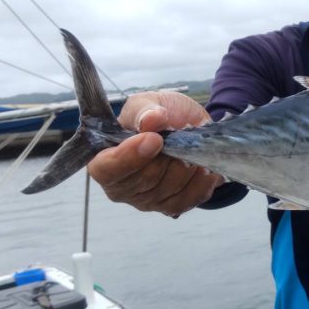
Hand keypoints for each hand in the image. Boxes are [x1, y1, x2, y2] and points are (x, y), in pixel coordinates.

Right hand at [87, 91, 224, 216]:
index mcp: (105, 160)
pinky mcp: (172, 206)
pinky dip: (201, 180)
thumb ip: (145, 111)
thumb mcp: (148, 102)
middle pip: (145, 180)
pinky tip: (203, 164)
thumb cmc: (157, 114)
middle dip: (167, 156)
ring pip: (171, 189)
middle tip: (179, 137)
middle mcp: (123, 186)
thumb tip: (151, 120)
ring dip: (186, 165)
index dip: (129, 158)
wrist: (186, 124)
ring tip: (191, 147)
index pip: (106, 169)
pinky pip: (190, 198)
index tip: (154, 139)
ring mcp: (148, 200)